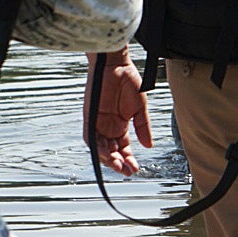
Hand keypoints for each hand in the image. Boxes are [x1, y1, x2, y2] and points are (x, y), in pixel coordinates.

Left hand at [84, 51, 152, 175]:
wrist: (116, 64)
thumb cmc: (129, 81)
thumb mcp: (140, 108)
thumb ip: (143, 127)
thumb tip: (149, 145)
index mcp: (121, 125)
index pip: (123, 148)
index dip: (128, 159)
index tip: (135, 169)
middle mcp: (108, 127)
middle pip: (112, 151)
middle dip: (119, 163)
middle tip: (127, 171)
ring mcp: (98, 123)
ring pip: (100, 148)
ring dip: (108, 159)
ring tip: (118, 166)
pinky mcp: (89, 117)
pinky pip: (90, 137)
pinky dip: (96, 147)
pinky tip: (106, 154)